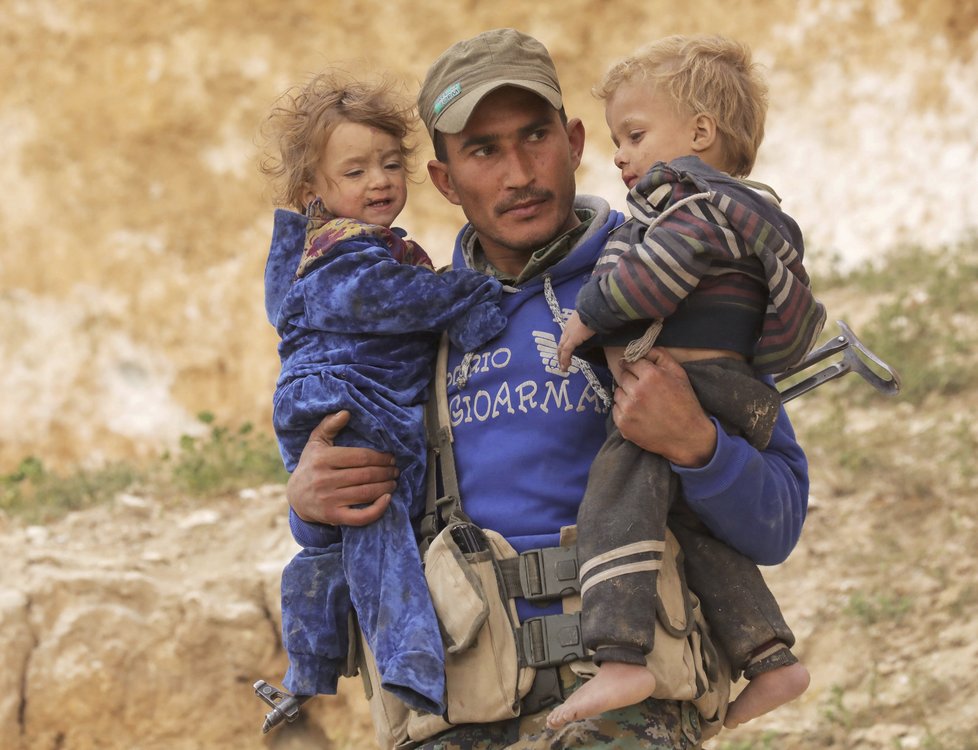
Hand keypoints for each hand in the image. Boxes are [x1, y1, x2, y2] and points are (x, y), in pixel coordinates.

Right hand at [286, 411, 398, 525]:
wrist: (296, 497)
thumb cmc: (311, 465)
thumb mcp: (316, 442)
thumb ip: (329, 425)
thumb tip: (346, 412)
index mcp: (322, 459)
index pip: (360, 457)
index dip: (380, 457)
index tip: (391, 457)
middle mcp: (324, 479)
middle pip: (366, 475)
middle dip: (386, 472)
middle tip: (396, 470)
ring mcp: (329, 500)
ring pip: (366, 493)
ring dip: (386, 487)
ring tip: (393, 482)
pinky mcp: (333, 516)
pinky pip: (361, 516)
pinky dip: (378, 509)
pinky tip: (387, 499)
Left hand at [557, 311, 594, 370]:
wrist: (594, 309)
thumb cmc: (596, 311)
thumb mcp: (592, 317)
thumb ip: (592, 322)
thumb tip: (599, 325)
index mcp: (572, 322)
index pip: (566, 335)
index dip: (565, 343)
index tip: (566, 351)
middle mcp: (568, 328)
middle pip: (561, 342)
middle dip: (560, 353)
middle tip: (562, 362)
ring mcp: (569, 334)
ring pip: (561, 349)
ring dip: (561, 359)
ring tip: (563, 368)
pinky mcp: (572, 340)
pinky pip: (566, 352)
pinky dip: (564, 360)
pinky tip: (565, 367)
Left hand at [612, 348, 716, 466]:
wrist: (688, 437)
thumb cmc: (685, 403)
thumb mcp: (679, 373)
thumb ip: (660, 356)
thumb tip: (642, 349)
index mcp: (651, 376)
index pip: (631, 362)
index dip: (634, 365)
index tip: (634, 368)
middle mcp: (637, 391)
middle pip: (623, 377)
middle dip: (631, 380)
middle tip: (643, 388)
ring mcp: (628, 409)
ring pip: (618, 393)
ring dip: (627, 395)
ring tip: (642, 402)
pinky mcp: (623, 424)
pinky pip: (616, 410)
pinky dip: (624, 410)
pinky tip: (638, 414)